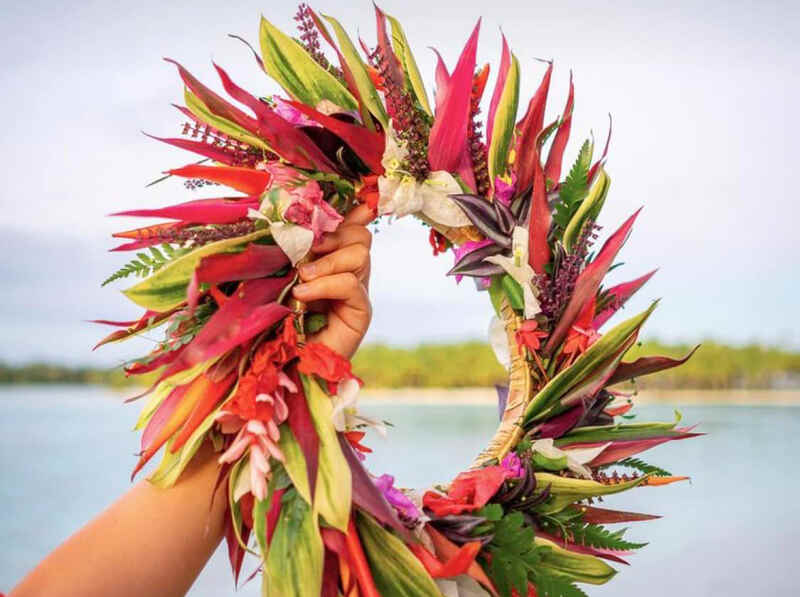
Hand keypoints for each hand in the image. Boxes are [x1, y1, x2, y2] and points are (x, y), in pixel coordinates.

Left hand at [291, 204, 373, 358]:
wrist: (285, 362)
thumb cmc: (279, 317)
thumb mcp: (283, 274)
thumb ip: (293, 251)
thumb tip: (293, 219)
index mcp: (334, 257)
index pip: (352, 224)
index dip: (350, 211)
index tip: (337, 204)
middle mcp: (350, 271)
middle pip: (361, 234)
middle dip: (333, 235)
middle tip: (306, 250)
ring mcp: (358, 291)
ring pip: (360, 253)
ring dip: (328, 261)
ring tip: (302, 277)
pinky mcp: (360, 312)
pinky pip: (351, 285)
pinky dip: (324, 285)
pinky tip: (302, 294)